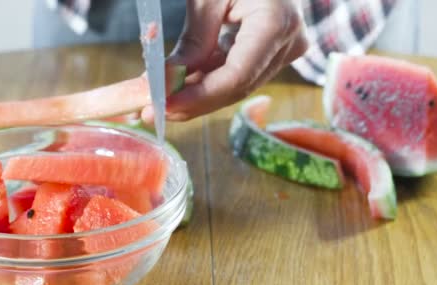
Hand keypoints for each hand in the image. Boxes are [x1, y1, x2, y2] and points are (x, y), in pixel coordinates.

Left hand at [142, 0, 307, 121]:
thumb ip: (193, 40)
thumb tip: (166, 84)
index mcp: (276, 22)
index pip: (236, 77)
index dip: (199, 97)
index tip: (163, 105)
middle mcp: (287, 43)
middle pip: (235, 88)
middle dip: (191, 102)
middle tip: (149, 110)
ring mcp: (283, 49)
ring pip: (233, 85)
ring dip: (194, 94)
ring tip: (156, 97)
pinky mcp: (273, 51)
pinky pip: (236, 73)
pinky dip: (204, 79)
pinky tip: (176, 85)